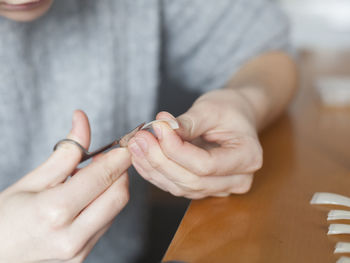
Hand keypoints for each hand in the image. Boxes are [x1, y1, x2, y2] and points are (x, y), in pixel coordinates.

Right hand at [0, 110, 130, 262]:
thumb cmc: (5, 217)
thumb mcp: (32, 181)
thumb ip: (65, 153)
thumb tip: (82, 121)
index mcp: (54, 211)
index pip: (102, 177)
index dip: (119, 157)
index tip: (124, 146)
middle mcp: (71, 236)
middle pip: (119, 196)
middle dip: (120, 172)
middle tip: (107, 160)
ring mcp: (79, 250)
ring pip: (115, 210)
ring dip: (112, 188)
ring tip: (91, 178)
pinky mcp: (82, 256)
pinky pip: (105, 224)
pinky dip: (104, 204)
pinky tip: (87, 197)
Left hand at [128, 89, 262, 198]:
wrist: (236, 116)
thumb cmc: (229, 108)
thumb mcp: (211, 108)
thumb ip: (188, 122)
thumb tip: (162, 130)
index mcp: (248, 157)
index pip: (206, 164)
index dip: (176, 150)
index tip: (157, 128)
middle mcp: (238, 179)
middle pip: (192, 181)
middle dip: (160, 160)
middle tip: (139, 138)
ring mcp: (221, 188)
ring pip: (181, 187)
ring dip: (153, 168)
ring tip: (135, 145)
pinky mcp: (204, 187)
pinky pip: (176, 186)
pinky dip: (156, 173)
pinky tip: (141, 157)